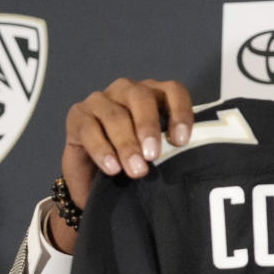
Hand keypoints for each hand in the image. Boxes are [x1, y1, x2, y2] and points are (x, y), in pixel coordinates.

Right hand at [52, 78, 194, 252]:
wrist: (98, 181)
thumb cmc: (138, 164)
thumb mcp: (160, 158)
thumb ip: (175, 153)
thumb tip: (195, 168)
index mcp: (156, 97)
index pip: (173, 91)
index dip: (179, 112)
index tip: (182, 141)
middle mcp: (128, 92)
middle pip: (141, 98)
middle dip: (148, 127)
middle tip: (153, 156)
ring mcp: (101, 101)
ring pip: (115, 114)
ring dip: (126, 144)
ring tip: (137, 170)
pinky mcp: (78, 116)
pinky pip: (90, 129)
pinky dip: (102, 150)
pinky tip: (113, 169)